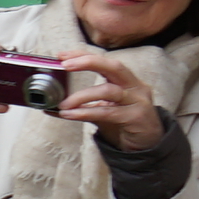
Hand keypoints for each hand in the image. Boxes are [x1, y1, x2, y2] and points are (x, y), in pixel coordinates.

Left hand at [46, 45, 167, 151]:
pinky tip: (70, 114)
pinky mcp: (136, 117)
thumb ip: (81, 105)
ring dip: (82, 96)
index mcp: (126, 80)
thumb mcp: (101, 109)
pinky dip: (86, 112)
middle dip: (88, 62)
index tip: (61, 55)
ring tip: (63, 104)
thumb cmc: (123, 122)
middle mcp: (134, 86)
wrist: (148, 143)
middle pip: (113, 66)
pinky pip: (107, 112)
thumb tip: (51, 106)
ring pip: (108, 91)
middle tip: (65, 65)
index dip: (83, 55)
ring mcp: (138, 101)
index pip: (105, 60)